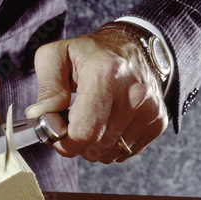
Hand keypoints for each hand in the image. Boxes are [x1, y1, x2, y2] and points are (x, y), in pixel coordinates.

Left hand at [25, 23, 168, 162]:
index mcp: (105, 73)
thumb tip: (42, 116)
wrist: (129, 46)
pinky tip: (109, 122)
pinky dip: (112, 144)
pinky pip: (125, 152)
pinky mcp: (158, 120)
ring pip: (111, 153)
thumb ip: (47, 89)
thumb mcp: (56, 57)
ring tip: (93, 118)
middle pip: (97, 147)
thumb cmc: (89, 53)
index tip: (58, 134)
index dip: (66, 142)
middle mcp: (133, 92)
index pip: (85, 131)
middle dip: (78, 142)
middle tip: (74, 120)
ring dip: (95, 144)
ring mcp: (149, 108)